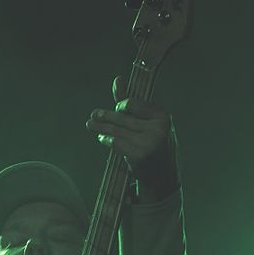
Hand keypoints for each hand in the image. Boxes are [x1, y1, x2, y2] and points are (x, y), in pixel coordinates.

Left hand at [85, 77, 177, 196]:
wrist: (162, 175)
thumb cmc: (153, 143)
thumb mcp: (147, 122)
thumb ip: (131, 102)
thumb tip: (117, 79)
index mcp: (162, 116)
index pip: (132, 104)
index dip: (121, 106)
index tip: (116, 108)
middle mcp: (158, 129)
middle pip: (122, 117)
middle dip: (105, 116)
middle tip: (93, 115)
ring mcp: (149, 143)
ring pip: (117, 130)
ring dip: (101, 127)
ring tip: (91, 125)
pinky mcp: (139, 155)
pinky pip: (116, 143)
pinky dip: (106, 139)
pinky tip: (101, 138)